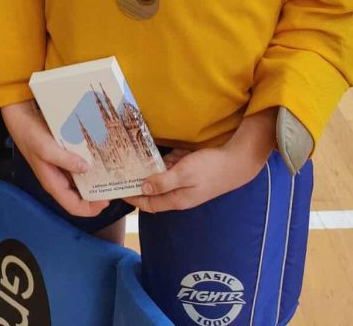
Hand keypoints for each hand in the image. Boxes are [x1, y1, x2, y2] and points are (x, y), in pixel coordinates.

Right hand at [2, 100, 109, 218]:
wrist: (20, 114)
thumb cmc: (29, 133)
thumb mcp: (45, 147)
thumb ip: (64, 159)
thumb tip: (86, 168)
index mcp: (53, 183)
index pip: (74, 206)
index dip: (92, 209)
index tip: (108, 199)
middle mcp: (59, 178)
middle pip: (81, 195)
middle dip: (98, 193)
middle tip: (114, 183)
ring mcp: (61, 166)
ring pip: (82, 180)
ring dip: (96, 177)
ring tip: (112, 170)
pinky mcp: (64, 154)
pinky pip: (80, 164)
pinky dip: (91, 163)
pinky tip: (100, 154)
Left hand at [126, 109, 274, 213]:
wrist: (236, 162)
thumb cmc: (210, 169)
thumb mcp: (185, 174)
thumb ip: (164, 181)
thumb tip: (143, 188)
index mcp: (176, 199)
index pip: (148, 203)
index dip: (132, 197)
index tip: (116, 188)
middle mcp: (178, 193)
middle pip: (153, 189)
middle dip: (139, 179)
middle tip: (121, 168)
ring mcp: (185, 183)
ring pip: (161, 175)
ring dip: (153, 167)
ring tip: (134, 156)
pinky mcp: (190, 172)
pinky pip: (172, 165)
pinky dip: (168, 159)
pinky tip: (163, 150)